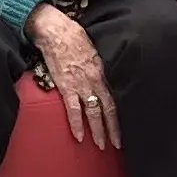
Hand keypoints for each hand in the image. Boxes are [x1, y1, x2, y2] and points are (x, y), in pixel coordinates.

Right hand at [29, 4, 118, 150]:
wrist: (55, 31)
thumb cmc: (73, 36)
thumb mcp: (93, 51)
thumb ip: (98, 68)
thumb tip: (103, 79)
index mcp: (102, 72)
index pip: (114, 99)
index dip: (117, 116)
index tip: (121, 129)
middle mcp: (94, 81)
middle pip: (107, 109)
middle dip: (111, 129)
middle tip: (116, 144)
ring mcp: (80, 85)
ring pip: (93, 112)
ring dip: (97, 130)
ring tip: (101, 145)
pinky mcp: (65, 86)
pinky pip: (73, 109)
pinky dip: (76, 124)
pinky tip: (79, 136)